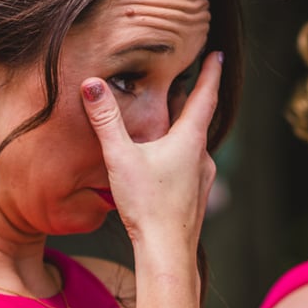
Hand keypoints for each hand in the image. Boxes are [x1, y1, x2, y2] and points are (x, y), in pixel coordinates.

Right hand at [79, 49, 223, 251]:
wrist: (168, 252)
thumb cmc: (147, 205)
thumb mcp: (120, 157)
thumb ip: (105, 121)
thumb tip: (90, 85)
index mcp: (189, 139)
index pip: (205, 96)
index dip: (210, 73)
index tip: (216, 55)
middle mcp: (202, 157)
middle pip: (198, 120)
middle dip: (190, 101)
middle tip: (184, 82)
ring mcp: (202, 179)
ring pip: (194, 146)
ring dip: (183, 131)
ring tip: (168, 124)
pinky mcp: (195, 199)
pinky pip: (189, 168)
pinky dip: (179, 156)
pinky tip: (163, 166)